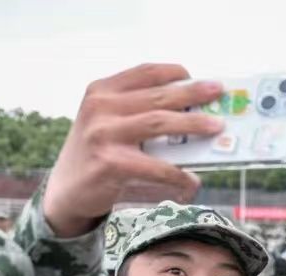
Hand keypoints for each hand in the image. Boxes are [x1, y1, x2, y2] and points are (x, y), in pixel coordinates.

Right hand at [43, 64, 225, 236]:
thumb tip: (193, 114)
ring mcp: (103, 134)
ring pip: (159, 123)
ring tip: (216, 127)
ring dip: (193, 125)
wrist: (66, 192)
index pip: (144, 72)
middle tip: (218, 92)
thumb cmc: (97, 155)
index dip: (174, 72)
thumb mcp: (108, 123)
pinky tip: (192, 180)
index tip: (196, 76)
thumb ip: (138, 112)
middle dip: (192, 94)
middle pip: (157, 96)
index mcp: (101, 91)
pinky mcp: (110, 163)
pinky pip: (157, 166)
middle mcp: (99, 107)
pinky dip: (179, 174)